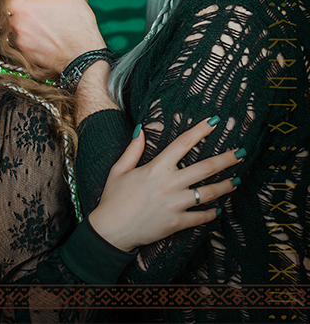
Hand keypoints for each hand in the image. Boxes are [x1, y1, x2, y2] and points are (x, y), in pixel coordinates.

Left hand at [8, 0, 104, 71]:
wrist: (84, 57)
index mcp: (24, 7)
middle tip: (34, 4)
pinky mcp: (24, 54)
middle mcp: (16, 25)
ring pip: (10, 26)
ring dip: (18, 21)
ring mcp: (19, 41)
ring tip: (39, 20)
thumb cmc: (78, 24)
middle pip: (5, 10)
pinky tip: (41, 33)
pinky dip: (24, 35)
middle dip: (16, 5)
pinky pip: (16, 40)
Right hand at [89, 118, 241, 252]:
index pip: (183, 143)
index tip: (215, 121)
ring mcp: (175, 204)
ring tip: (237, 180)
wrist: (111, 231)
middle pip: (205, 168)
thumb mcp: (119, 170)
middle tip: (240, 153)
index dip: (200, 130)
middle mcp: (169, 184)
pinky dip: (212, 214)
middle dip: (225, 159)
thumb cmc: (113, 199)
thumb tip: (141, 130)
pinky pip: (200, 217)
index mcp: (156, 167)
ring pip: (208, 193)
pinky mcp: (176, 223)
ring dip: (225, 186)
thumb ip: (133, 149)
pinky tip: (219, 210)